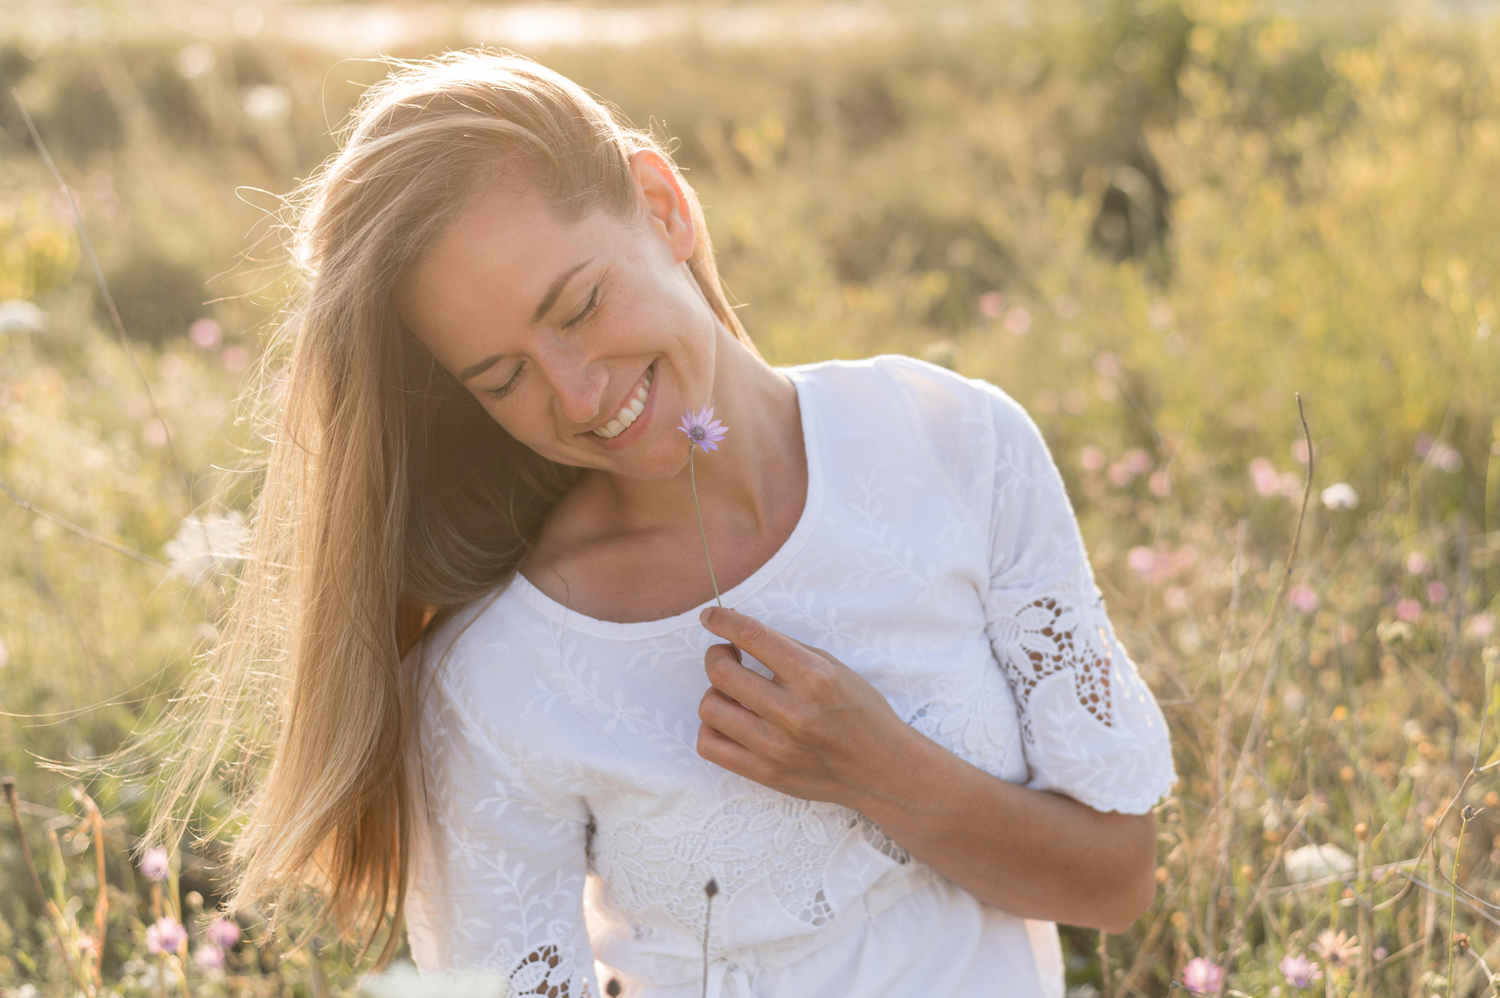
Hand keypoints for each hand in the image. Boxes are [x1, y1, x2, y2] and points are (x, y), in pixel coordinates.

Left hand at [694, 606, 917, 807]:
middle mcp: (793, 712)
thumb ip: (789, 649)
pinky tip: (730, 721)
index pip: (753, 636)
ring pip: (710, 708)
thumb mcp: (835, 668)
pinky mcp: (765, 773)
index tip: (710, 616)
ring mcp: (776, 747)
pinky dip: (712, 728)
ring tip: (732, 693)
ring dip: (714, 692)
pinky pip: (709, 746)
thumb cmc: (860, 712)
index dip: (722, 620)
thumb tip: (741, 629)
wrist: (882, 769)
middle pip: (721, 672)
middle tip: (727, 656)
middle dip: (716, 655)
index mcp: (814, 677)